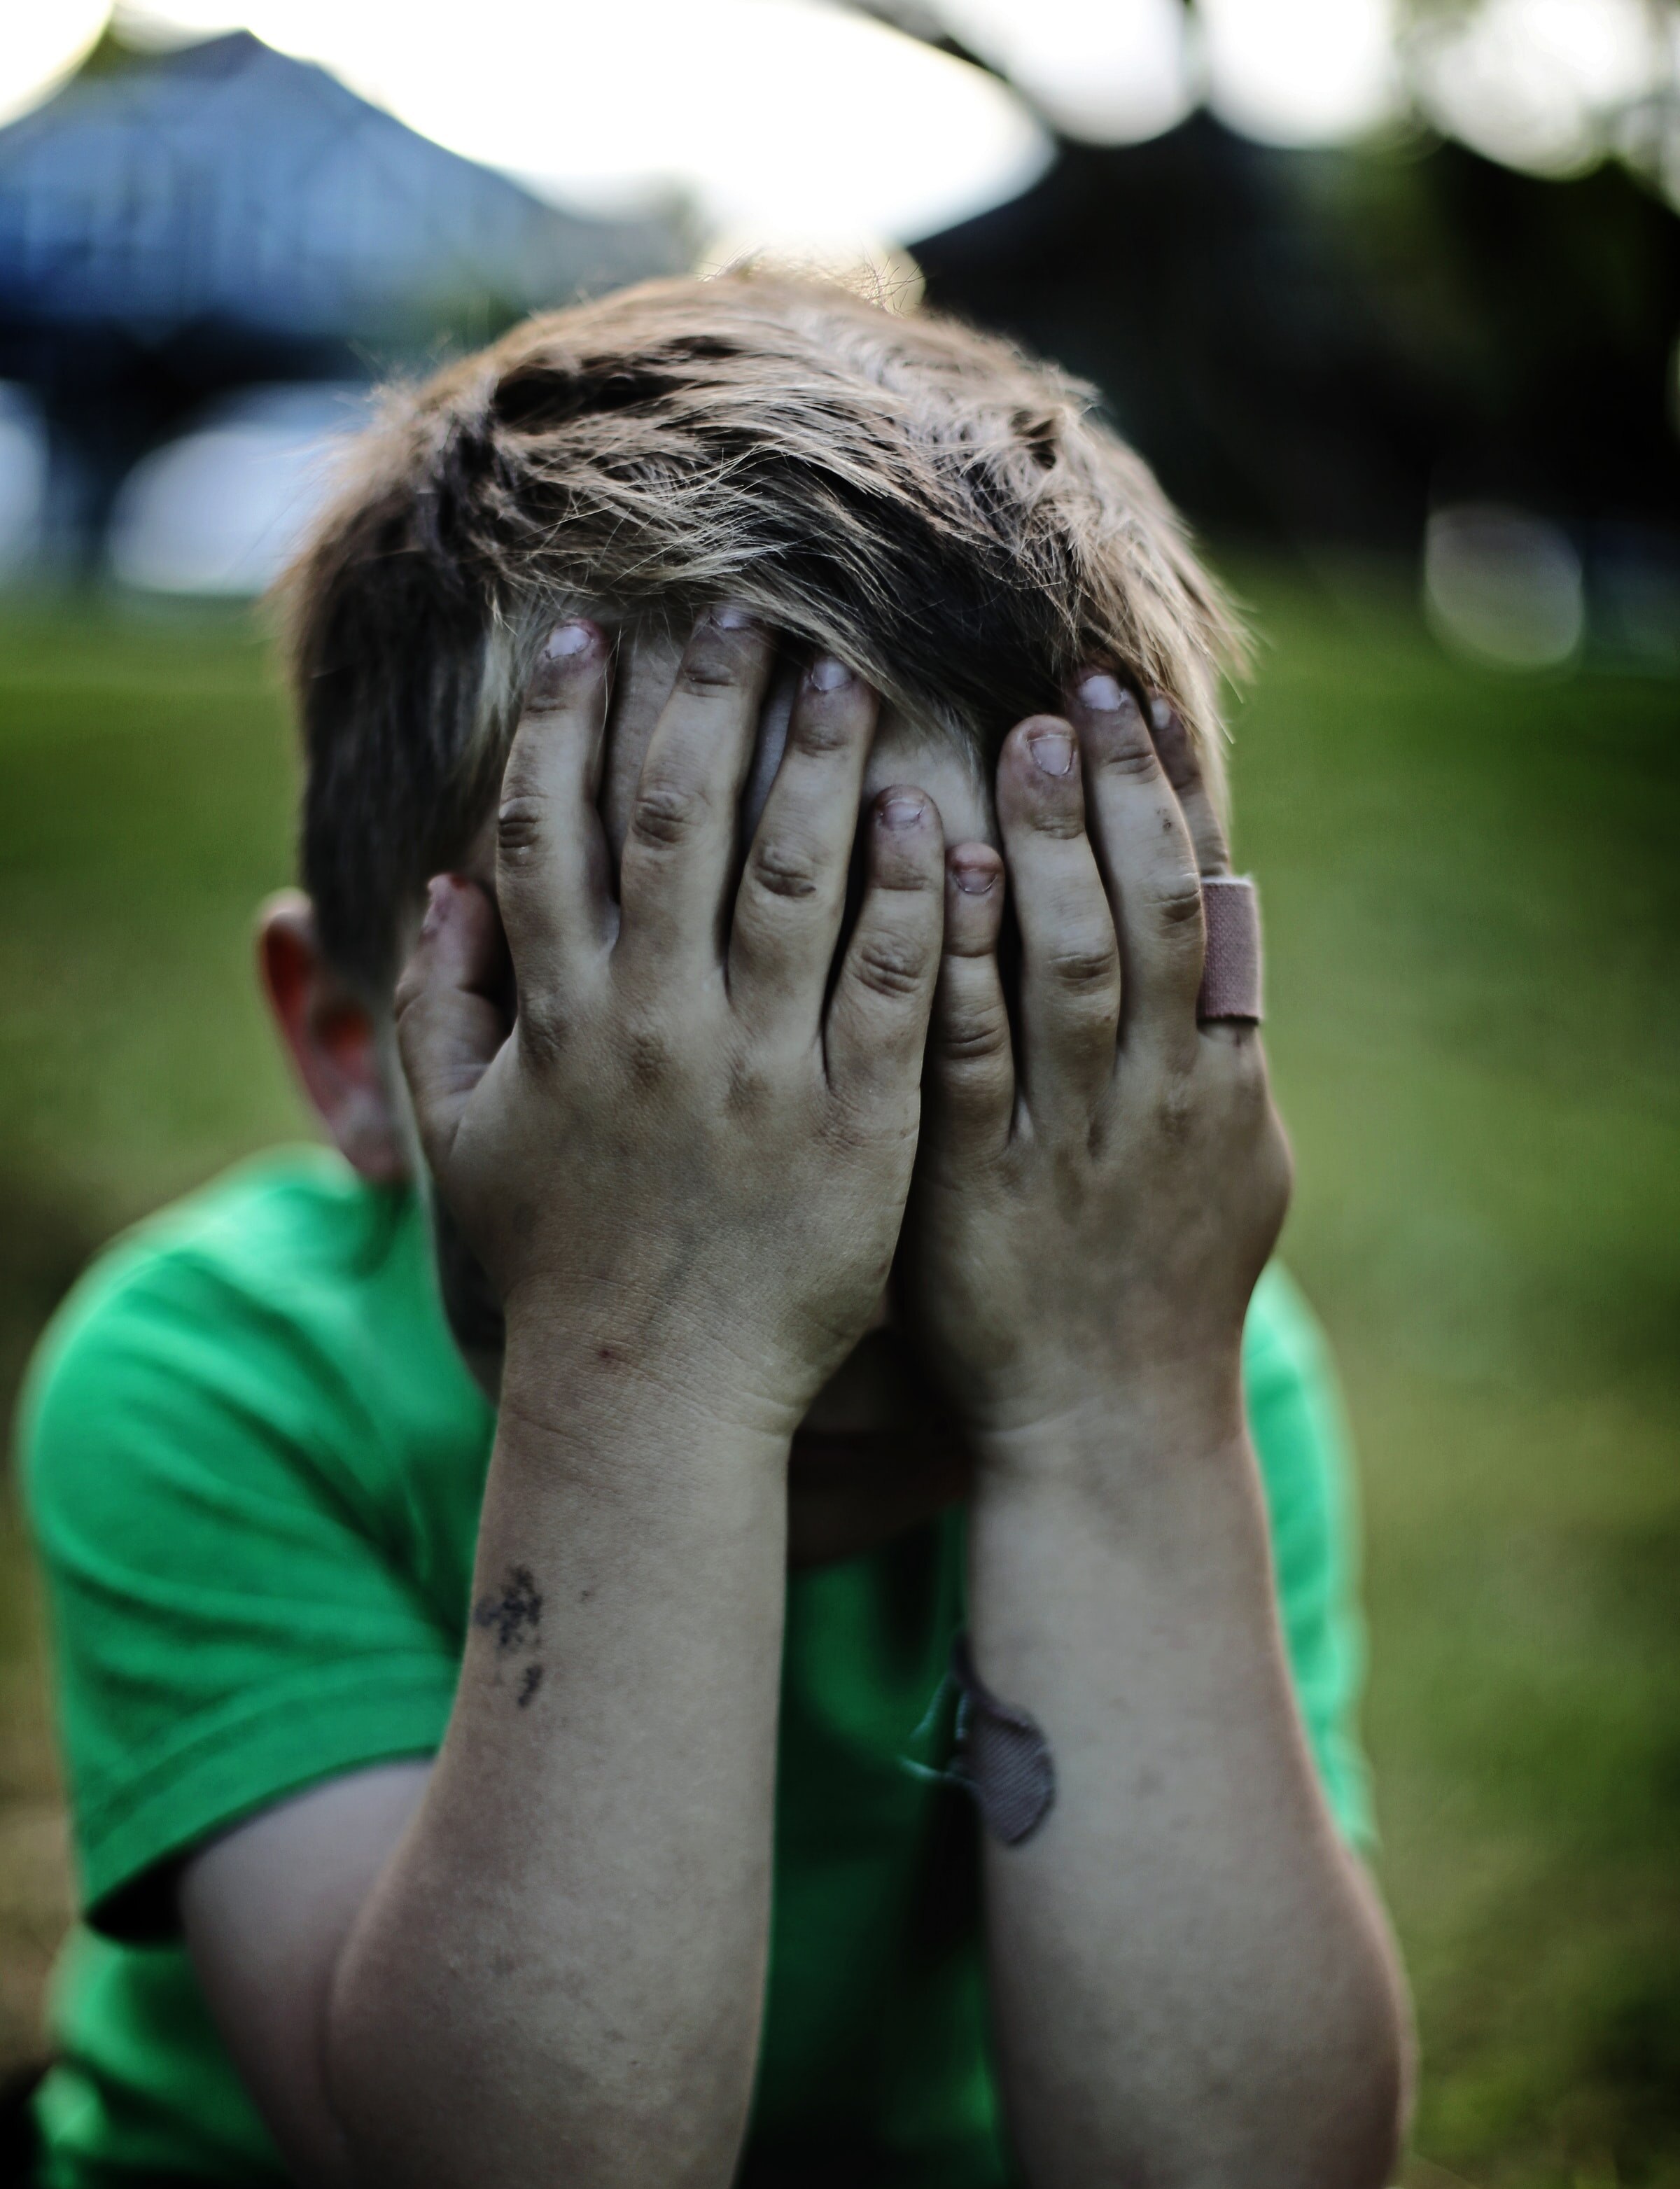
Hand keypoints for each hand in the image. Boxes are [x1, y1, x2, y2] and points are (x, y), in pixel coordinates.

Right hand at [396, 611, 944, 1437]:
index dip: (567, 725)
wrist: (656, 1396)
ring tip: (847, 679)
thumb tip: (442, 885)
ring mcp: (761, 1076)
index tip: (594, 636)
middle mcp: (656, 1029)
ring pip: (795, 884)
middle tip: (747, 614)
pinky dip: (909, 899)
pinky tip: (932, 819)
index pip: (549, 836)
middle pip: (676, 828)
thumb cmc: (560, 1265)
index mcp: (559, 1022)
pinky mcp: (856, 1127)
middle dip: (706, 707)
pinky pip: (891, 989)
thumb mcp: (466, 1141)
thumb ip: (438, 1010)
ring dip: (819, 768)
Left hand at [906, 674, 1289, 1449]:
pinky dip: (965, 957)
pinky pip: (974, 1052)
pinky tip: (944, 871)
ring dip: (1051, 847)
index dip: (1170, 799)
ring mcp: (1073, 1141)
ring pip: (1075, 965)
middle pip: (1150, 913)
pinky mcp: (983, 1188)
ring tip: (1016, 741)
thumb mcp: (1229, 1167)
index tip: (1134, 703)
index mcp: (1217, 1081)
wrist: (1106, 1429)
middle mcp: (1159, 1098)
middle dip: (1114, 797)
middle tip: (1069, 693)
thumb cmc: (1157, 1290)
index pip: (1208, 907)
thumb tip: (1224, 926)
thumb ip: (1219, 1048)